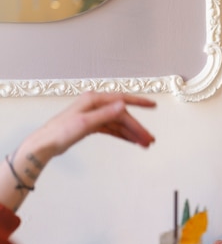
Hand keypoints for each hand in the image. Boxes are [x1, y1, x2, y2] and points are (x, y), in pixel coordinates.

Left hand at [1, 91, 155, 211]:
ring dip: (131, 134)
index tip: (153, 105)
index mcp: (94, 100)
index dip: (139, 102)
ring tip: (144, 144)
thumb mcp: (85, 123)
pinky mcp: (92, 125)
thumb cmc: (60, 132)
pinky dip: (122, 135)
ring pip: (119, 124)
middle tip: (149, 140)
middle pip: (123, 116)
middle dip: (137, 128)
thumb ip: (105, 114)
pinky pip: (112, 129)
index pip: (122, 99)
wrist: (45, 144)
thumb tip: (123, 105)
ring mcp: (94, 115)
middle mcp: (95, 105)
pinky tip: (131, 141)